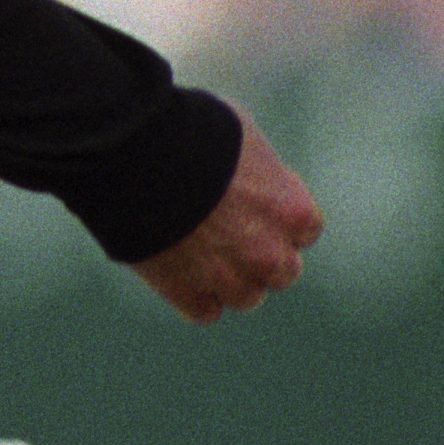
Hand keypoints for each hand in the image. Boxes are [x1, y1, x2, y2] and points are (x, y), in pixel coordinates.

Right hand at [134, 114, 322, 323]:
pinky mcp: (187, 296)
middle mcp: (270, 254)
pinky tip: (177, 269)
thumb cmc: (192, 132)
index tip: (254, 209)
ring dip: (229, 280)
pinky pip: (204, 311)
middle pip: (282, 272)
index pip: (306, 231)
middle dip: (261, 255)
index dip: (278, 220)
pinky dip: (193, 295)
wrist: (138, 156)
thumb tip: (255, 179)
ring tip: (198, 251)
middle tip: (228, 233)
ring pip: (246, 298)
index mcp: (294, 213)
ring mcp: (229, 281)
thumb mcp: (244, 141)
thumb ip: (261, 173)